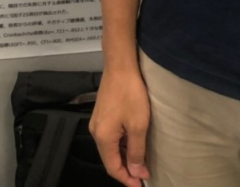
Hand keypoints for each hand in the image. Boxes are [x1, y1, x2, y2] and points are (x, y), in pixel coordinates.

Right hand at [89, 67, 150, 185]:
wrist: (120, 65)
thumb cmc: (130, 94)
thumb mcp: (138, 125)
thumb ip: (136, 151)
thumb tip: (136, 173)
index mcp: (103, 138)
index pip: (113, 168)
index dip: (127, 179)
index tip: (141, 185)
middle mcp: (96, 132)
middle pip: (109, 159)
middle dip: (126, 170)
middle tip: (143, 176)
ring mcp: (97, 122)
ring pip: (110, 148)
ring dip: (124, 157)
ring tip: (140, 163)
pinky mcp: (102, 113)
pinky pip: (110, 137)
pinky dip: (121, 145)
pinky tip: (132, 144)